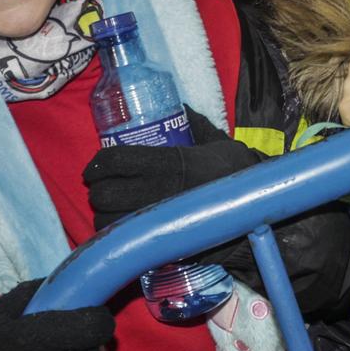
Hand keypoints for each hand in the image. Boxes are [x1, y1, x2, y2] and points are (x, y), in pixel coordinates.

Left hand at [83, 113, 256, 229]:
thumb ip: (196, 125)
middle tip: (98, 187)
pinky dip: (117, 236)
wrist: (255, 213)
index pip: (118, 160)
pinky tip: (119, 228)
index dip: (98, 164)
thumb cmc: (235, 175)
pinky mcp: (165, 242)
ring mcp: (161, 220)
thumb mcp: (217, 143)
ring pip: (111, 221)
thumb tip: (181, 108)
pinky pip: (128, 242)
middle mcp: (161, 191)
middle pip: (107, 193)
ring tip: (106, 209)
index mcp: (170, 163)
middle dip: (96, 191)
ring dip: (102, 215)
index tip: (93, 167)